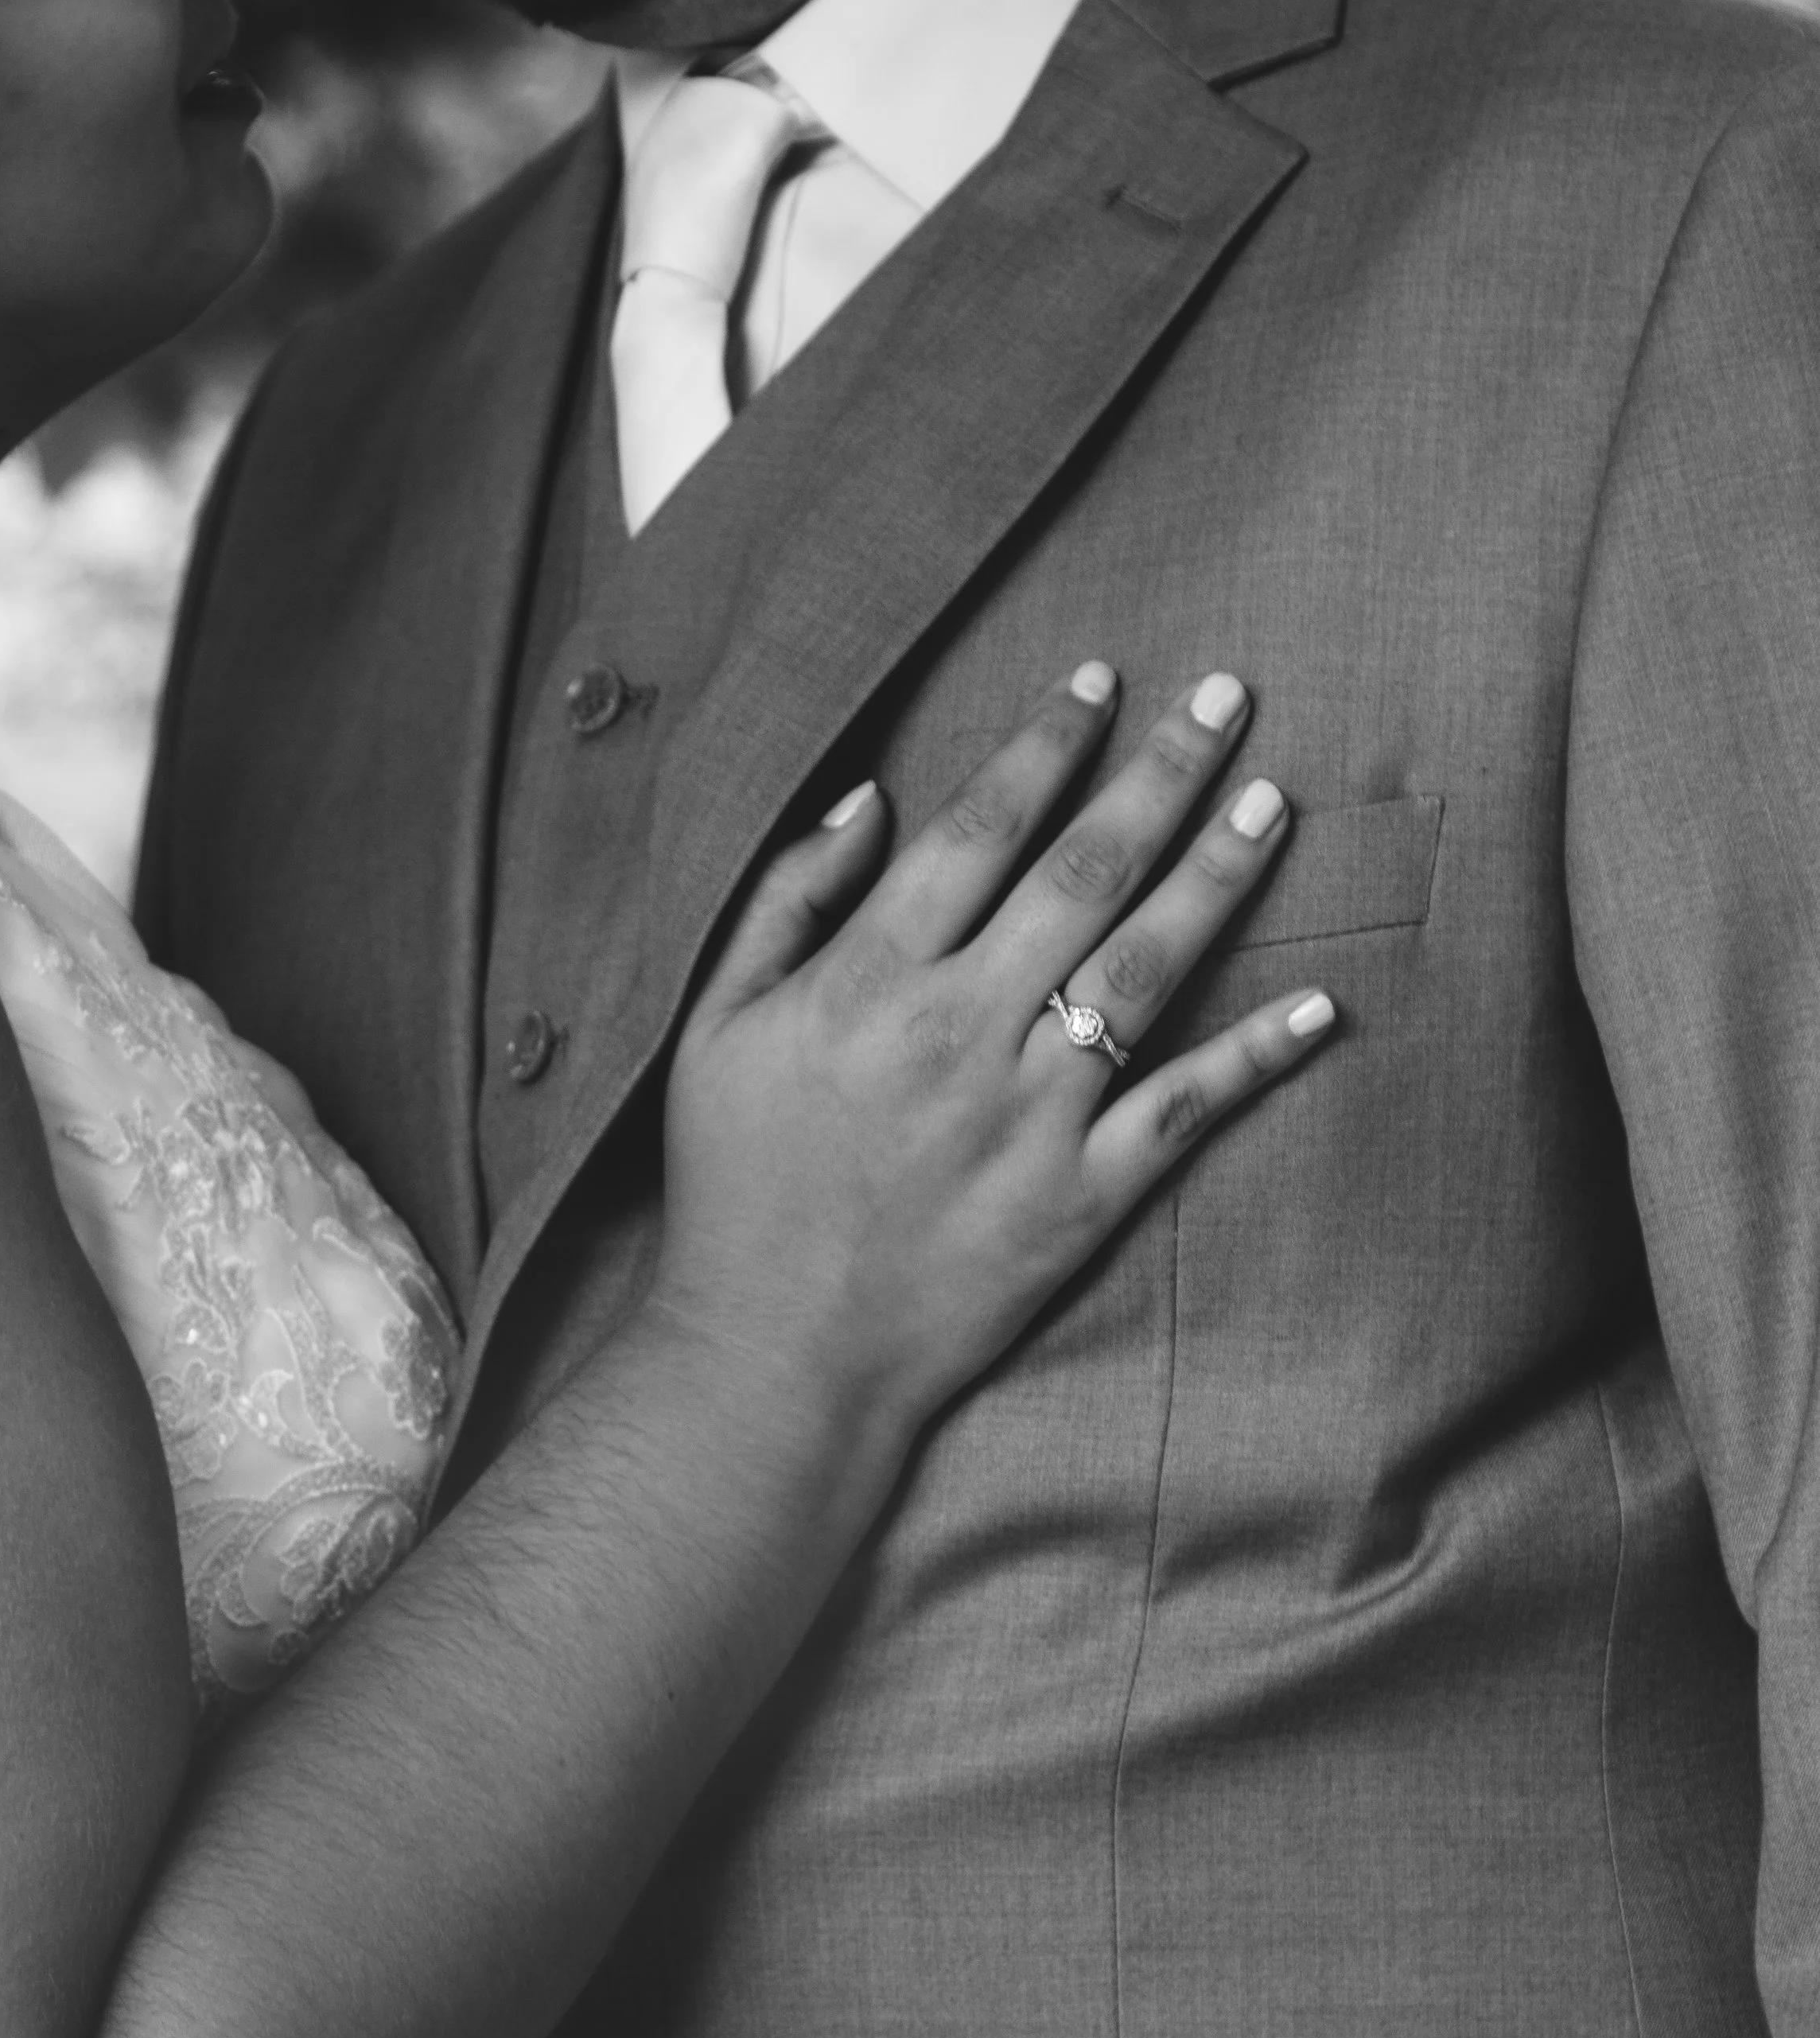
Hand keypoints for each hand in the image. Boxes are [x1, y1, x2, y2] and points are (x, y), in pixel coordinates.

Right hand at [655, 663, 1332, 1458]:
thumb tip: (870, 797)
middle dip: (1163, 772)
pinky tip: (1323, 1005)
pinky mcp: (1080, 1202)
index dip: (1050, 741)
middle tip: (1226, 694)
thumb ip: (786, 900)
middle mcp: (960, 1032)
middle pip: (1086, 872)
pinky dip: (1257, 1057)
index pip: (981, 826)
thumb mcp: (714, 1025)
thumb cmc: (734, 1184)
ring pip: (1146, 969)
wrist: (773, 1358)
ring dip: (1219, 876)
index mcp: (871, 979)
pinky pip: (1184, 1112)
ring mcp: (1030, 1118)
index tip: (1101, 679)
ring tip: (1272, 798)